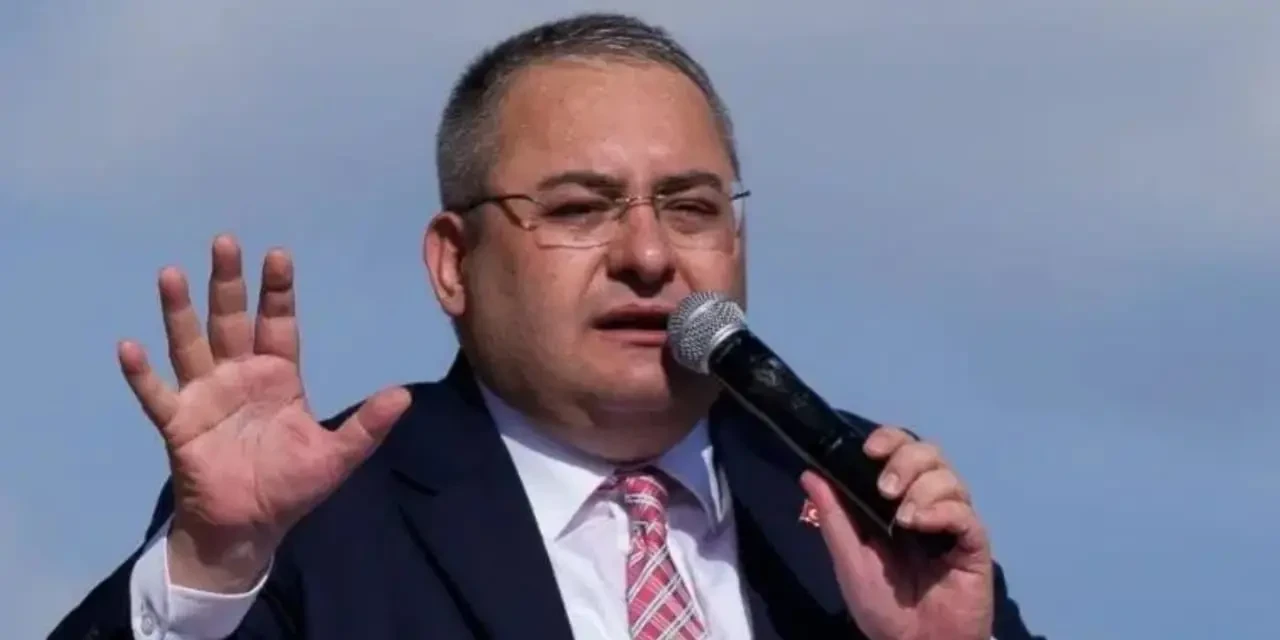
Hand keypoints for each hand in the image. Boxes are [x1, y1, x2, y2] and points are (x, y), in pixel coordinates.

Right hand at [118, 235, 410, 591]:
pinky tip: (129, 346)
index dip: (277, 291)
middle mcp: (238, 376)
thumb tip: (405, 395)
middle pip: (230, 321)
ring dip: (179, 312)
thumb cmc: (290, 487)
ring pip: (190, 345)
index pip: (278, 324)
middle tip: (224, 241)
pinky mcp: (179, 425)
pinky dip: (142, 374)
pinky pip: (157, 395)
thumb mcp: (336, 456)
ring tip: (170, 274)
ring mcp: (205, 397)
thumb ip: (367, 426)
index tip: (277, 254)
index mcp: (278, 377)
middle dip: (227, 283)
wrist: (248, 530)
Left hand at [800, 427, 992, 639]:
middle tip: (885, 488)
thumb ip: (833, 516)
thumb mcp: (849, 560)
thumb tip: (809, 473)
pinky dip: (941, 510)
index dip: (889, 439)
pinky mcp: (974, 544)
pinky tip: (919, 525)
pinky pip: (965, 512)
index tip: (869, 450)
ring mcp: (953, 522)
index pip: (901, 451)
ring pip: (949, 477)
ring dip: (921, 488)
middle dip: (905, 459)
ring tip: (902, 519)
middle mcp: (928, 504)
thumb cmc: (883, 608)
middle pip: (929, 453)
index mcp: (897, 502)